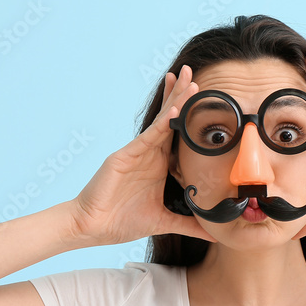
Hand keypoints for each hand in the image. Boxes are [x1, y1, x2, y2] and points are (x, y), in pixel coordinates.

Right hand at [68, 65, 217, 247]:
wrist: (93, 227)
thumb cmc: (121, 222)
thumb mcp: (163, 222)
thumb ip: (188, 225)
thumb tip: (212, 233)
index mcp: (157, 165)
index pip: (176, 135)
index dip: (188, 116)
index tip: (204, 98)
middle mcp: (148, 154)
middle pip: (169, 120)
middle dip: (182, 96)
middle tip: (195, 73)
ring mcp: (136, 153)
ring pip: (160, 122)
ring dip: (175, 101)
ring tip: (187, 80)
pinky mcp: (125, 157)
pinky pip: (147, 138)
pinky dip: (161, 124)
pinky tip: (174, 111)